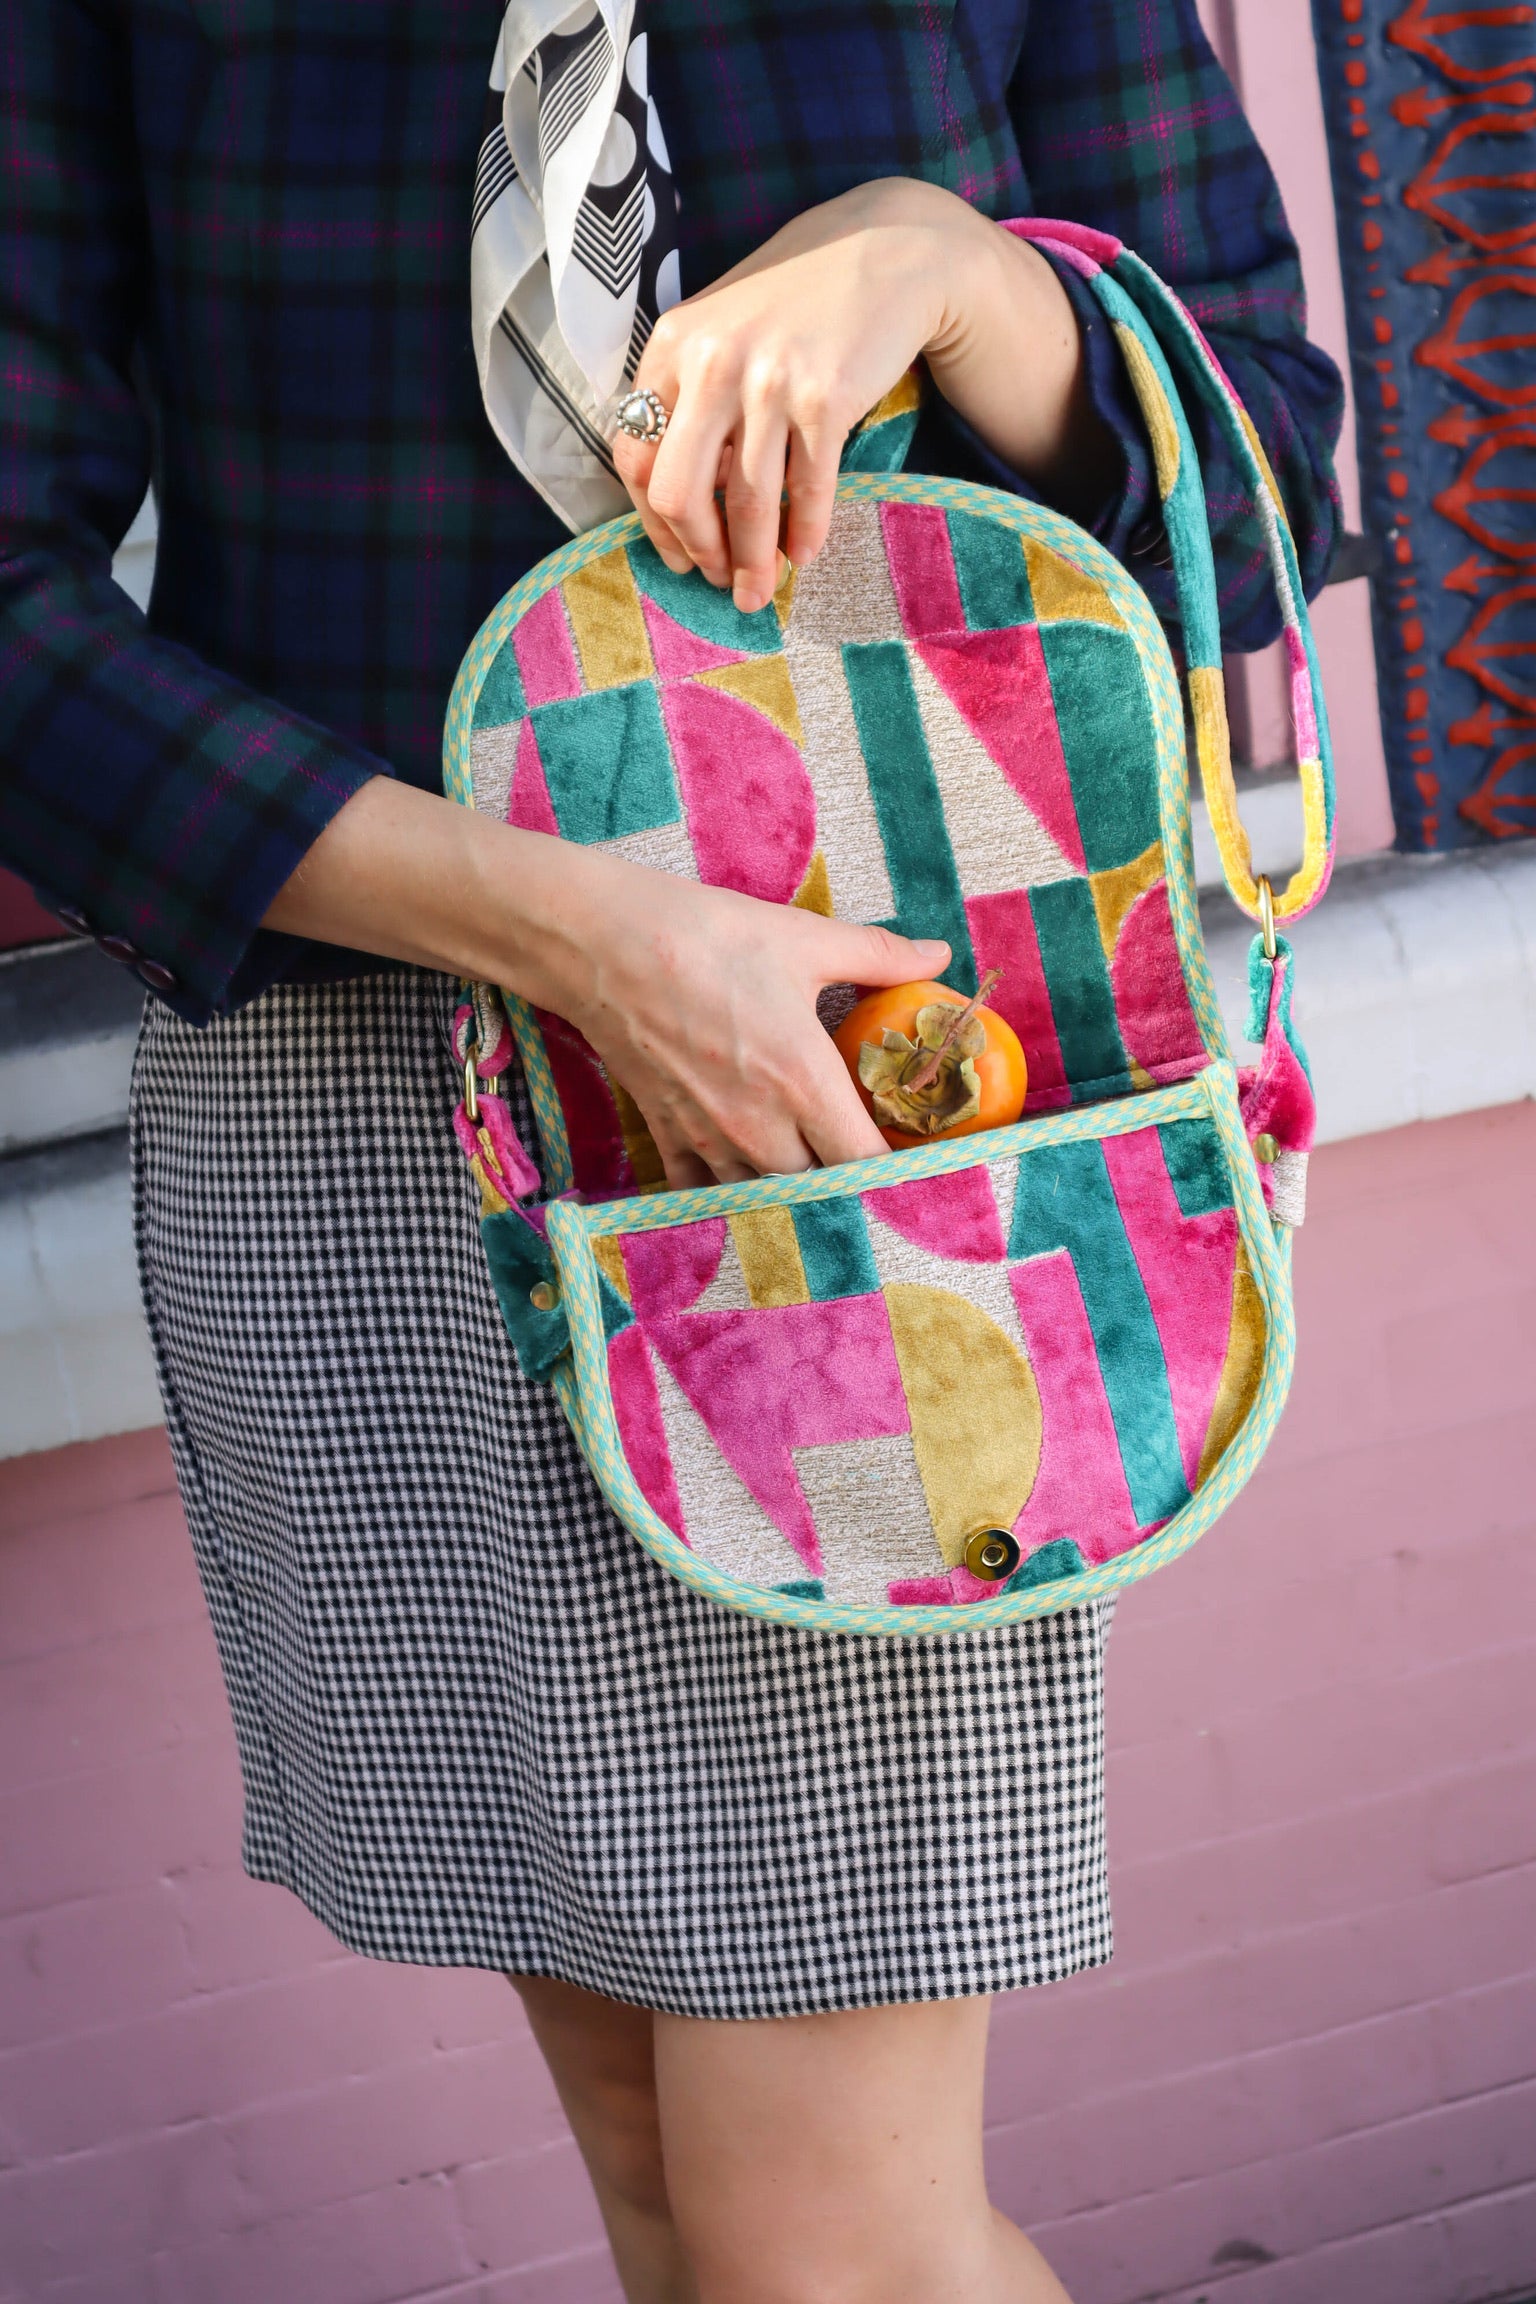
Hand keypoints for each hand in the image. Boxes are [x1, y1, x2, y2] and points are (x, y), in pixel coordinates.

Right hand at [530, 857, 949, 1185]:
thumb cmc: (708, 938)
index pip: (866, 1165)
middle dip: (844, 1182)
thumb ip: (878, 957)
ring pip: (765, 1197)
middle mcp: (760, 1127)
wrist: (603, 946)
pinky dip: (725, 1189)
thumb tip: (938, 956)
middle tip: (861, 1157)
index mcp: (805, 1083)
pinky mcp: (667, 1134)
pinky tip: (741, 1169)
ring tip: (806, 1165)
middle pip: (820, 1192)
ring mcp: (710, 1138)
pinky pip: (703, 1190)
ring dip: (788, 1187)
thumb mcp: (803, 940)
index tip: (907, 1158)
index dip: (893, 1172)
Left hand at [612, 176, 1111, 612]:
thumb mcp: (721, 328)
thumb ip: (688, 396)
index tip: (676, 554)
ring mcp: (769, 380)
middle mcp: (712, 361)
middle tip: (716, 579)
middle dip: (697, 551)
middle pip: (679, 493)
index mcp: (671, 346)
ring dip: (753, 562)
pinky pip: (808, 490)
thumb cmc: (797, 299)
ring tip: (758, 590)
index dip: (651, 521)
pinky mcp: (825, 397)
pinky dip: (805, 533)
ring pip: (747, 503)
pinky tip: (804, 555)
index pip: (635, 457)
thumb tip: (677, 499)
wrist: (887, 251)